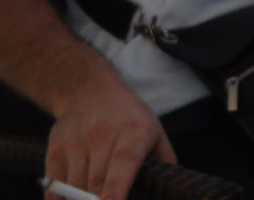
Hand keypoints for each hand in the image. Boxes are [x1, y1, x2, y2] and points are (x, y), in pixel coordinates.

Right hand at [44, 82, 175, 199]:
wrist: (91, 92)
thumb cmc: (131, 119)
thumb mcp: (155, 133)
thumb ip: (165, 162)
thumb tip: (170, 188)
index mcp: (135, 131)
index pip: (124, 162)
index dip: (117, 188)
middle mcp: (103, 134)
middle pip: (98, 182)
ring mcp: (76, 141)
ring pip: (76, 187)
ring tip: (96, 196)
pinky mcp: (55, 150)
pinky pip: (55, 186)